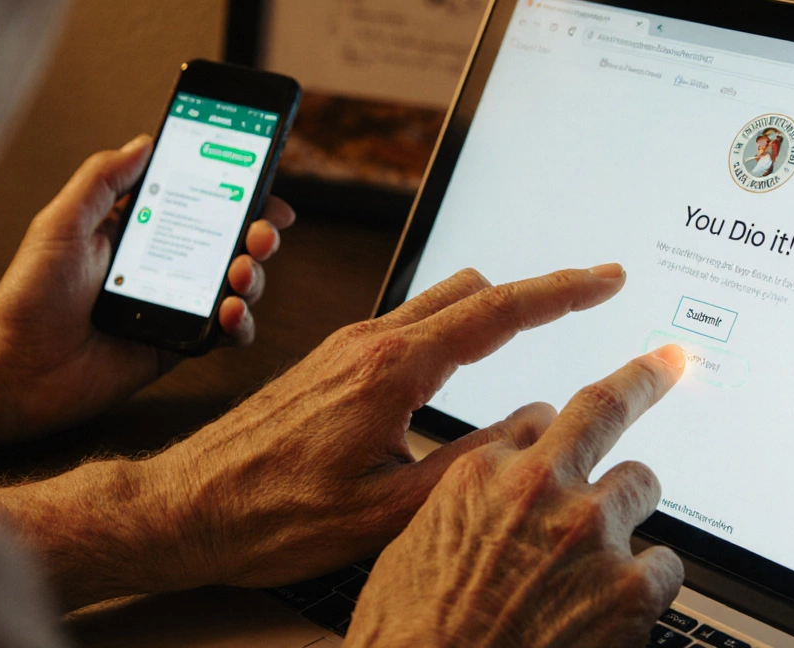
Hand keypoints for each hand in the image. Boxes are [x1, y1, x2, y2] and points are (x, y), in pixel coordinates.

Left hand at [0, 136, 295, 449]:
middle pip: (231, 240)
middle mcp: (165, 263)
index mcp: (139, 228)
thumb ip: (102, 178)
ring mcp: (177, 304)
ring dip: (254, 275)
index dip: (238, 193)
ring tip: (241, 274)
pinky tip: (232, 313)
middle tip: (261, 234)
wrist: (16, 367)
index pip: (200, 201)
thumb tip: (144, 141)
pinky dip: (241, 322)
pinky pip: (228, 332)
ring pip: (239, 284)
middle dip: (258, 232)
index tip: (265, 188)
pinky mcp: (182, 343)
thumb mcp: (62, 222)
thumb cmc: (30, 293)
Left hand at [145, 265, 631, 592]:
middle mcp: (368, 344)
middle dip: (537, 289)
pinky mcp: (331, 360)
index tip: (604, 278)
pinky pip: (407, 322)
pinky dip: (453, 326)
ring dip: (493, 305)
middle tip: (588, 296)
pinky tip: (466, 357)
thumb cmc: (273, 515)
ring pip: (438, 301)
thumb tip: (530, 427)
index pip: (496, 311)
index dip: (561, 290)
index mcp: (389, 371)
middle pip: (472, 290)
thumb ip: (468, 463)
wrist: (189, 508)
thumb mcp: (386, 509)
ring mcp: (346, 346)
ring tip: (541, 323)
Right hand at [344, 345, 687, 647]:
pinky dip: (649, 580)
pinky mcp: (630, 589)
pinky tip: (619, 605)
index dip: (552, 430)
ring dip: (628, 510)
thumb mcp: (414, 548)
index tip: (569, 424)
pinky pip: (667, 562)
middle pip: (606, 409)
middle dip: (642, 379)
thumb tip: (488, 491)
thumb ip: (466, 505)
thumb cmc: (412, 635)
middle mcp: (540, 489)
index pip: (536, 419)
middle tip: (668, 364)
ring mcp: (590, 534)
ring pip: (640, 484)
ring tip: (605, 553)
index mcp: (480, 474)